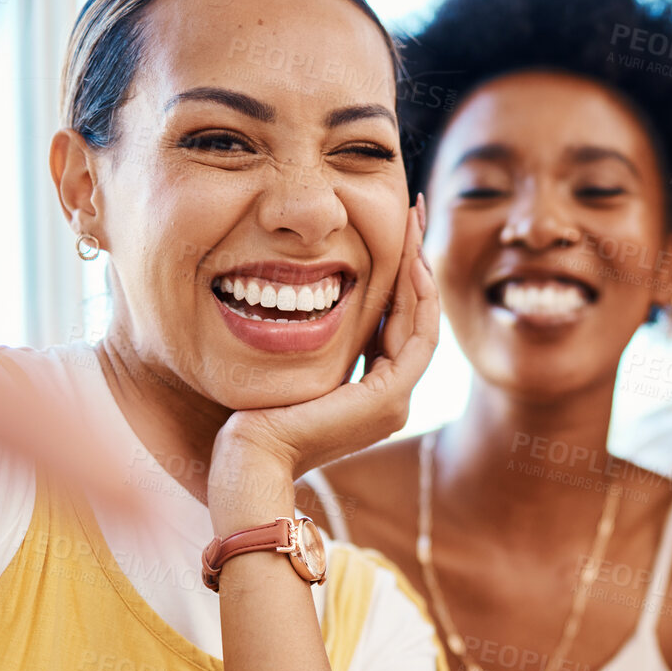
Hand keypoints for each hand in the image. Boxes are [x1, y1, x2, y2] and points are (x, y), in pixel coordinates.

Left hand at [208, 196, 438, 524]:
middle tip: (415, 212)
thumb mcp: (291, 368)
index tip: (396, 228)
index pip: (398, 323)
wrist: (248, 458)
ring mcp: (394, 402)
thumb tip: (305, 308)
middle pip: (416, 317)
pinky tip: (410, 261)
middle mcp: (393, 400)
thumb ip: (312, 346)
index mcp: (374, 394)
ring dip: (422, 270)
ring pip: (422, 322)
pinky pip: (416, 338)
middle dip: (417, 260)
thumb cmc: (253, 417)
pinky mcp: (388, 399)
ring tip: (414, 225)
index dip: (400, 273)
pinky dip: (417, 298)